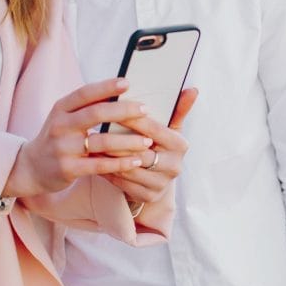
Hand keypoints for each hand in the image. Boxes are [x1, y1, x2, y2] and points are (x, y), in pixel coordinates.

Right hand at [4, 78, 156, 197]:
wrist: (31, 168)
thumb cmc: (58, 137)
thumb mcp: (65, 117)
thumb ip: (87, 106)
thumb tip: (121, 89)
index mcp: (60, 108)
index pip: (85, 93)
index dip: (106, 87)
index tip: (127, 83)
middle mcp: (60, 126)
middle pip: (96, 113)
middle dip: (124, 110)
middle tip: (145, 110)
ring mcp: (63, 148)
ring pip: (102, 141)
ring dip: (128, 141)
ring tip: (148, 141)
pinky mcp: (68, 169)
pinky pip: (100, 165)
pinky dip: (121, 163)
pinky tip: (136, 160)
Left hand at [102, 87, 197, 203]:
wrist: (158, 178)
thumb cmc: (161, 145)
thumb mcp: (170, 127)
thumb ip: (178, 108)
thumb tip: (193, 89)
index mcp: (180, 145)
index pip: (154, 130)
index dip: (134, 119)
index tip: (114, 108)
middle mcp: (174, 166)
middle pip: (140, 152)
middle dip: (117, 141)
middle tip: (96, 129)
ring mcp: (161, 184)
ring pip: (129, 169)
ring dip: (108, 157)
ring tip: (92, 144)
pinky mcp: (148, 196)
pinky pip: (123, 183)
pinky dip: (107, 172)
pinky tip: (95, 161)